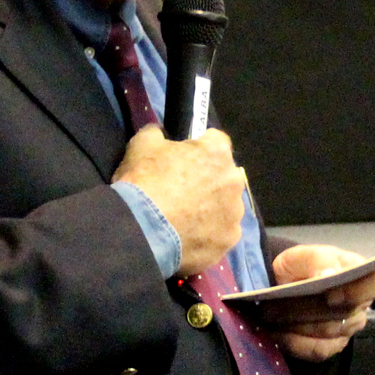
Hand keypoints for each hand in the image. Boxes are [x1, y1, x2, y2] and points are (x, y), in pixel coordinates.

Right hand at [114, 125, 244, 278]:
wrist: (141, 230)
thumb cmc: (144, 181)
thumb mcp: (141, 144)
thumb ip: (157, 133)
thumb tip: (160, 133)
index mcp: (217, 152)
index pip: (215, 140)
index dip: (198, 147)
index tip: (183, 158)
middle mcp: (234, 181)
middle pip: (224, 176)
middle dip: (208, 180)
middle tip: (181, 191)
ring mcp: (234, 213)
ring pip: (225, 206)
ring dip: (211, 208)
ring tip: (184, 218)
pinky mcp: (228, 241)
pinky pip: (221, 233)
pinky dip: (208, 234)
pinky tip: (188, 236)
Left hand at [251, 244, 374, 362]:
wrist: (284, 285)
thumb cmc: (300, 267)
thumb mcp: (304, 255)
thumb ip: (319, 260)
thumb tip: (330, 274)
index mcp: (360, 274)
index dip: (357, 292)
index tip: (330, 294)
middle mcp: (361, 304)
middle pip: (345, 313)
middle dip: (308, 309)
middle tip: (275, 304)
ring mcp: (349, 327)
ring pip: (329, 331)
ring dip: (297, 324)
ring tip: (269, 316)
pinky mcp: (333, 346)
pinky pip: (318, 350)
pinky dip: (295, 343)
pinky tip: (277, 333)